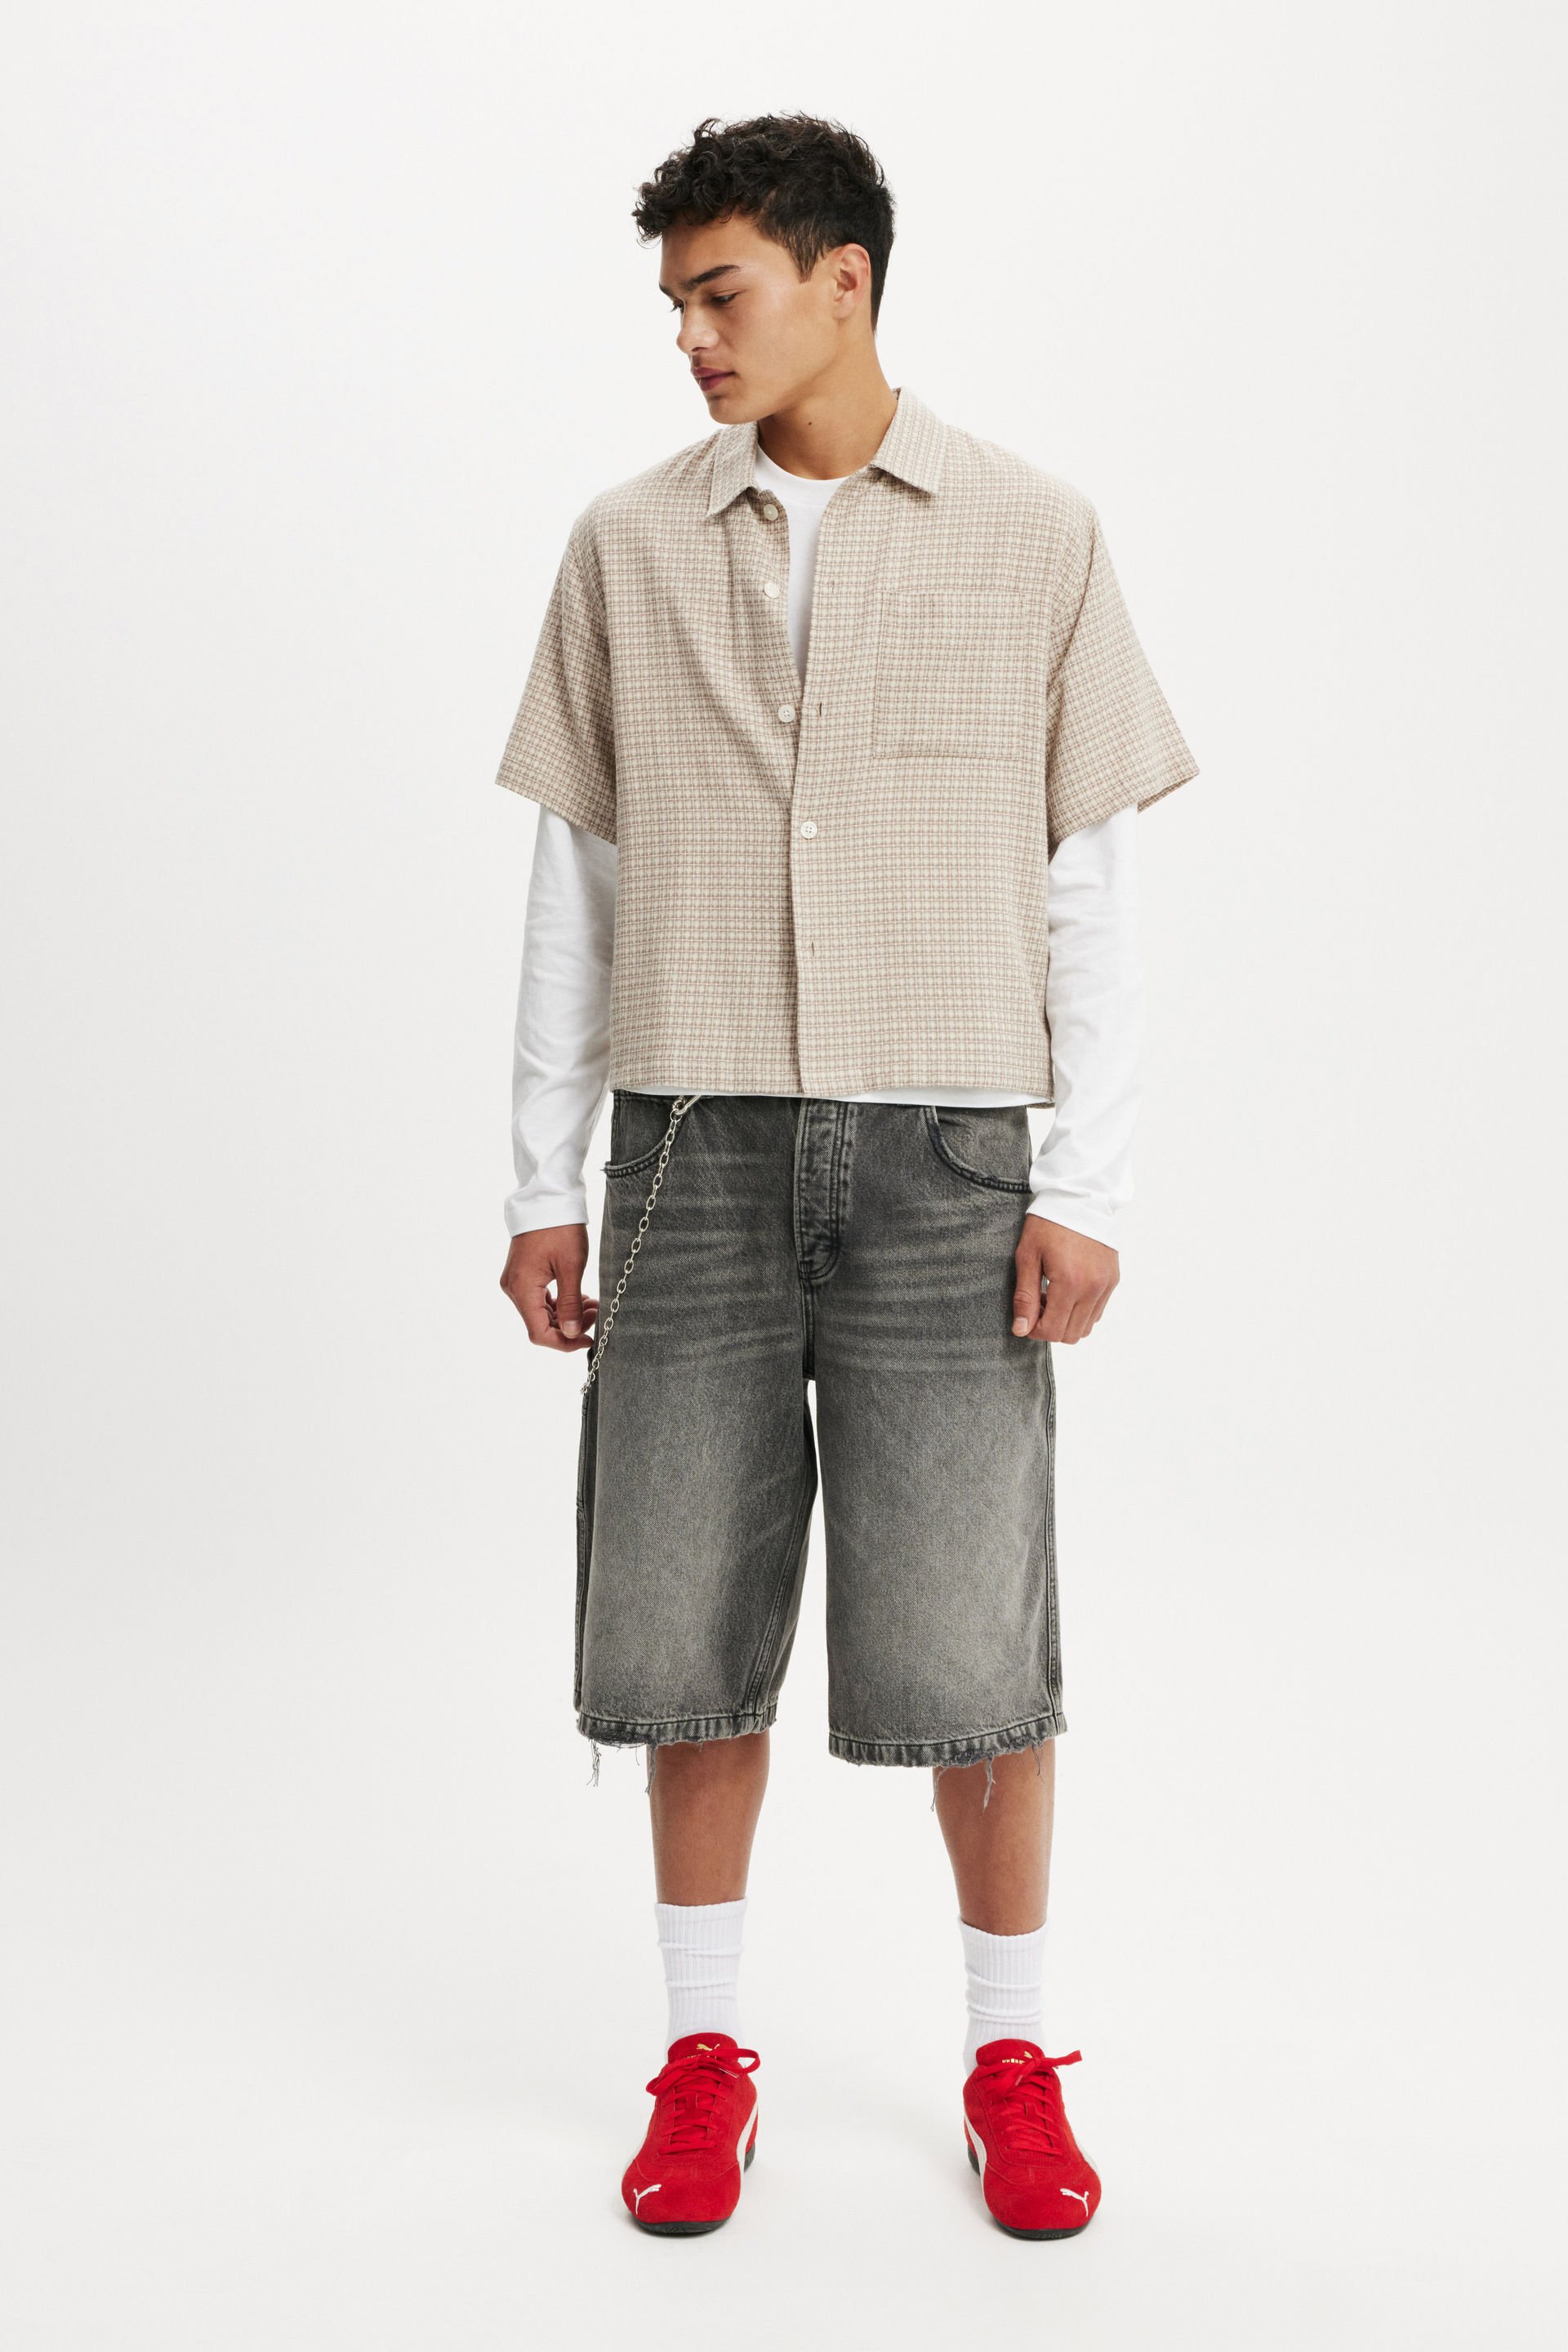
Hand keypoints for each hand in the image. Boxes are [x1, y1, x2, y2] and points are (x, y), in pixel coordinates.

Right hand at [500, 1225, 598, 1351]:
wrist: (547, 1198)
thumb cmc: (560, 1228)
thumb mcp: (572, 1267)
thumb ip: (570, 1304)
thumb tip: (572, 1333)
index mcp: (522, 1289)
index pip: (539, 1333)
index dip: (564, 1343)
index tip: (588, 1339)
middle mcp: (513, 1288)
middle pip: (539, 1324)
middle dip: (570, 1326)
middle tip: (596, 1313)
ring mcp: (516, 1281)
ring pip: (540, 1312)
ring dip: (566, 1314)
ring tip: (592, 1304)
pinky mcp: (522, 1274)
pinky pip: (539, 1298)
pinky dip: (558, 1303)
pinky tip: (579, 1297)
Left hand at [1011, 1215, 1118, 1343]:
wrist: (1078, 1198)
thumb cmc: (1048, 1224)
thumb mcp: (1028, 1257)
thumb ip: (1025, 1297)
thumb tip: (1021, 1330)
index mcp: (1070, 1283)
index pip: (1053, 1330)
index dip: (1034, 1330)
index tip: (1025, 1317)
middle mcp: (1093, 1288)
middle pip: (1071, 1334)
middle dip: (1050, 1327)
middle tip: (1037, 1304)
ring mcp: (1106, 1285)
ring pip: (1086, 1327)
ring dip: (1066, 1321)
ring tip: (1052, 1296)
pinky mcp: (1112, 1279)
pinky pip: (1097, 1311)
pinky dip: (1081, 1311)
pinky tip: (1067, 1291)